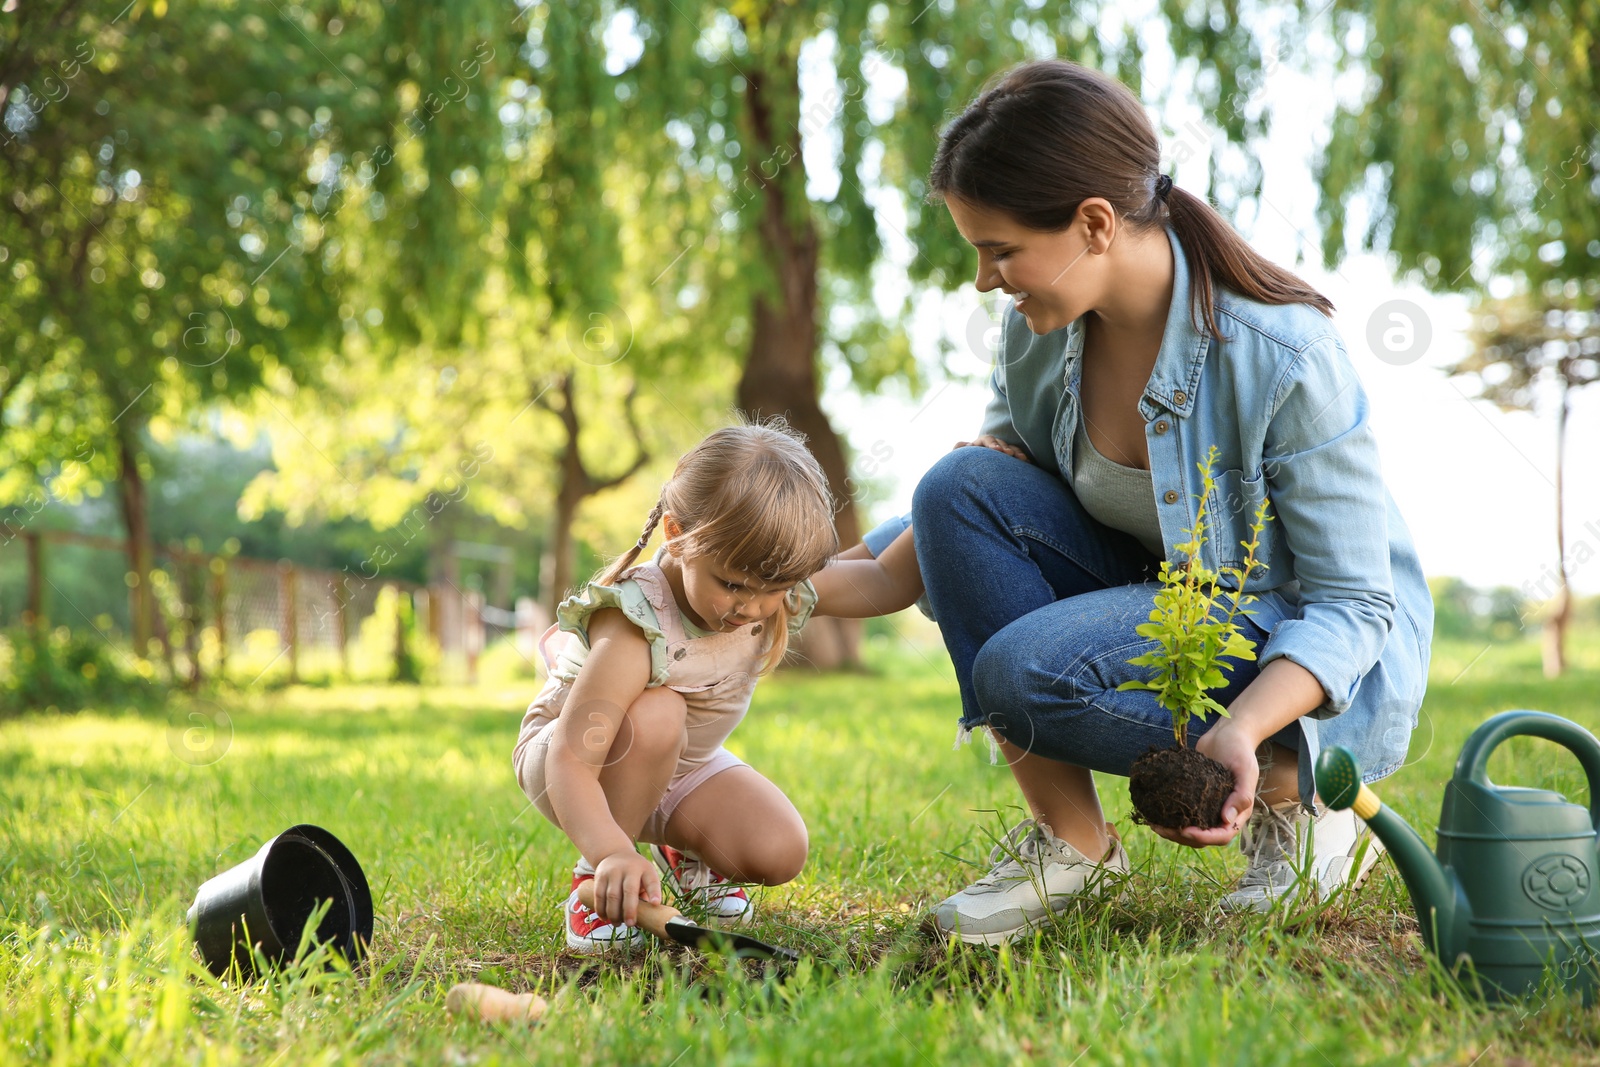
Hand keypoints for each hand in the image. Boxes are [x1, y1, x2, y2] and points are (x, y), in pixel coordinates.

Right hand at [591, 848, 660, 925]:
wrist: (615, 854)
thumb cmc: (636, 872)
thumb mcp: (646, 876)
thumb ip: (647, 894)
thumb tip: (648, 916)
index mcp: (645, 869)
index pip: (651, 881)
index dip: (654, 892)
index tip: (656, 903)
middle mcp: (629, 868)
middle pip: (629, 891)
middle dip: (629, 910)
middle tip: (630, 924)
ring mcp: (613, 871)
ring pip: (611, 895)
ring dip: (613, 913)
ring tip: (617, 923)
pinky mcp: (600, 876)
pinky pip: (599, 895)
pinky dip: (601, 909)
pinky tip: (604, 918)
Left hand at [954, 434, 1029, 462]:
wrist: (968, 479)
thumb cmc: (962, 467)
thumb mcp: (958, 458)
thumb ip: (959, 449)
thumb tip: (965, 444)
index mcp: (978, 444)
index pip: (986, 440)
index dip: (992, 444)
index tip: (998, 451)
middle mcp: (990, 446)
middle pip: (1000, 443)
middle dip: (1005, 447)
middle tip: (1009, 454)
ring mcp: (999, 452)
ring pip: (1010, 448)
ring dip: (1016, 453)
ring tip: (1023, 460)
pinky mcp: (1007, 459)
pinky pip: (1016, 456)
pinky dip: (1021, 458)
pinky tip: (1027, 463)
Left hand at [1146, 721, 1261, 848]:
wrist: (1228, 733)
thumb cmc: (1239, 750)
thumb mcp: (1245, 770)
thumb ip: (1241, 795)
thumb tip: (1226, 819)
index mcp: (1238, 812)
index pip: (1222, 835)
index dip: (1204, 837)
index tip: (1185, 830)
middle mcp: (1223, 814)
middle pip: (1203, 837)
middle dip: (1182, 837)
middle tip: (1161, 829)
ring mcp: (1209, 807)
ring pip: (1191, 828)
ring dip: (1173, 831)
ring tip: (1154, 824)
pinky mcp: (1196, 797)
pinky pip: (1184, 813)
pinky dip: (1170, 817)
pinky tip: (1154, 813)